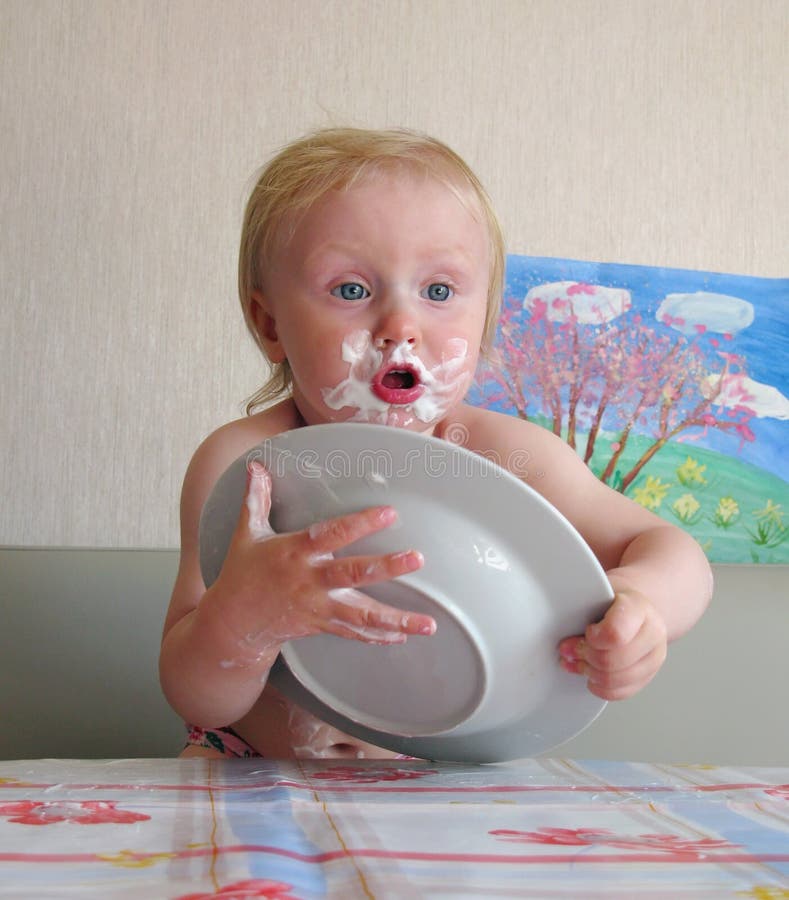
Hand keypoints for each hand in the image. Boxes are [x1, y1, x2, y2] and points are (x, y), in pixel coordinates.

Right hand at [207, 460, 435, 660]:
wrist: (232, 622)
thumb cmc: (242, 572)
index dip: (360, 524)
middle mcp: (309, 581)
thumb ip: (256, 499)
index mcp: (294, 553)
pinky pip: (353, 633)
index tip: (389, 513)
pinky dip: (378, 637)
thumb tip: (256, 466)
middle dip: (386, 567)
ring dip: (395, 618)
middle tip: (417, 558)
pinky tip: (404, 635)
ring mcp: (317, 607)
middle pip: (352, 574)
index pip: (330, 534)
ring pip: (360, 614)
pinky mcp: (321, 626)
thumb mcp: (245, 533)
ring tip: (428, 623)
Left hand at [557, 581, 667, 699]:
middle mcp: (653, 633)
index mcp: (639, 607)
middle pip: (611, 661)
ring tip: (577, 661)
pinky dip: (599, 686)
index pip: (615, 633)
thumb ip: (579, 604)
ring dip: (589, 672)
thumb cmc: (612, 600)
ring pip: (614, 680)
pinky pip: (620, 692)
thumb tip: (558, 624)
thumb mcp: (596, 591)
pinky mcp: (648, 676)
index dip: (593, 638)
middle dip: (584, 656)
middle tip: (569, 650)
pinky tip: (590, 674)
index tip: (586, 631)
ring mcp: (653, 657)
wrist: (635, 608)